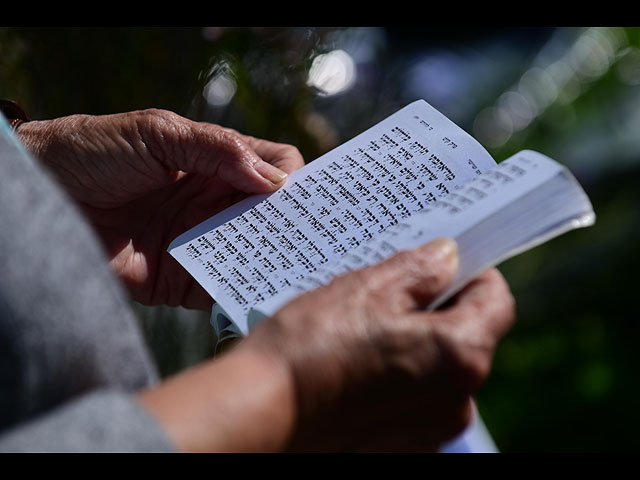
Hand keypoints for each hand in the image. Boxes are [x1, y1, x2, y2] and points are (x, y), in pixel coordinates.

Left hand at [17, 110, 304, 308]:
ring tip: (291, 269)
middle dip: (293, 225)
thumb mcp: (158, 134)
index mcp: (217, 162)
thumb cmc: (95, 152)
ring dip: (273, 260)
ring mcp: (203, 240)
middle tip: (312, 240)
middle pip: (273, 214)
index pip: (274, 167)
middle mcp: (217, 202)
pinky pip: (223, 286)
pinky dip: (241, 291)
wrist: (43, 200)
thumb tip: (276, 181)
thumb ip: (217, 150)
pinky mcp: (184, 278)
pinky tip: (255, 291)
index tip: (300, 198)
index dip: (293, 180)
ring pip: (255, 252)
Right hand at [238, 238, 514, 451]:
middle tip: (388, 291)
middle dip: (435, 310)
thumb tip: (447, 257)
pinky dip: (396, 375)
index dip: (472, 273)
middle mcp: (456, 402)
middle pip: (466, 336)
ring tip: (362, 330)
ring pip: (437, 368)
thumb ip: (420, 270)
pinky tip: (355, 364)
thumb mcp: (368, 289)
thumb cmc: (312, 347)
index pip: (496, 300)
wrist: (261, 414)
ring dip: (412, 343)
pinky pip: (413, 397)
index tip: (444, 262)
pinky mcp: (401, 447)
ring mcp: (429, 431)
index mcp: (461, 355)